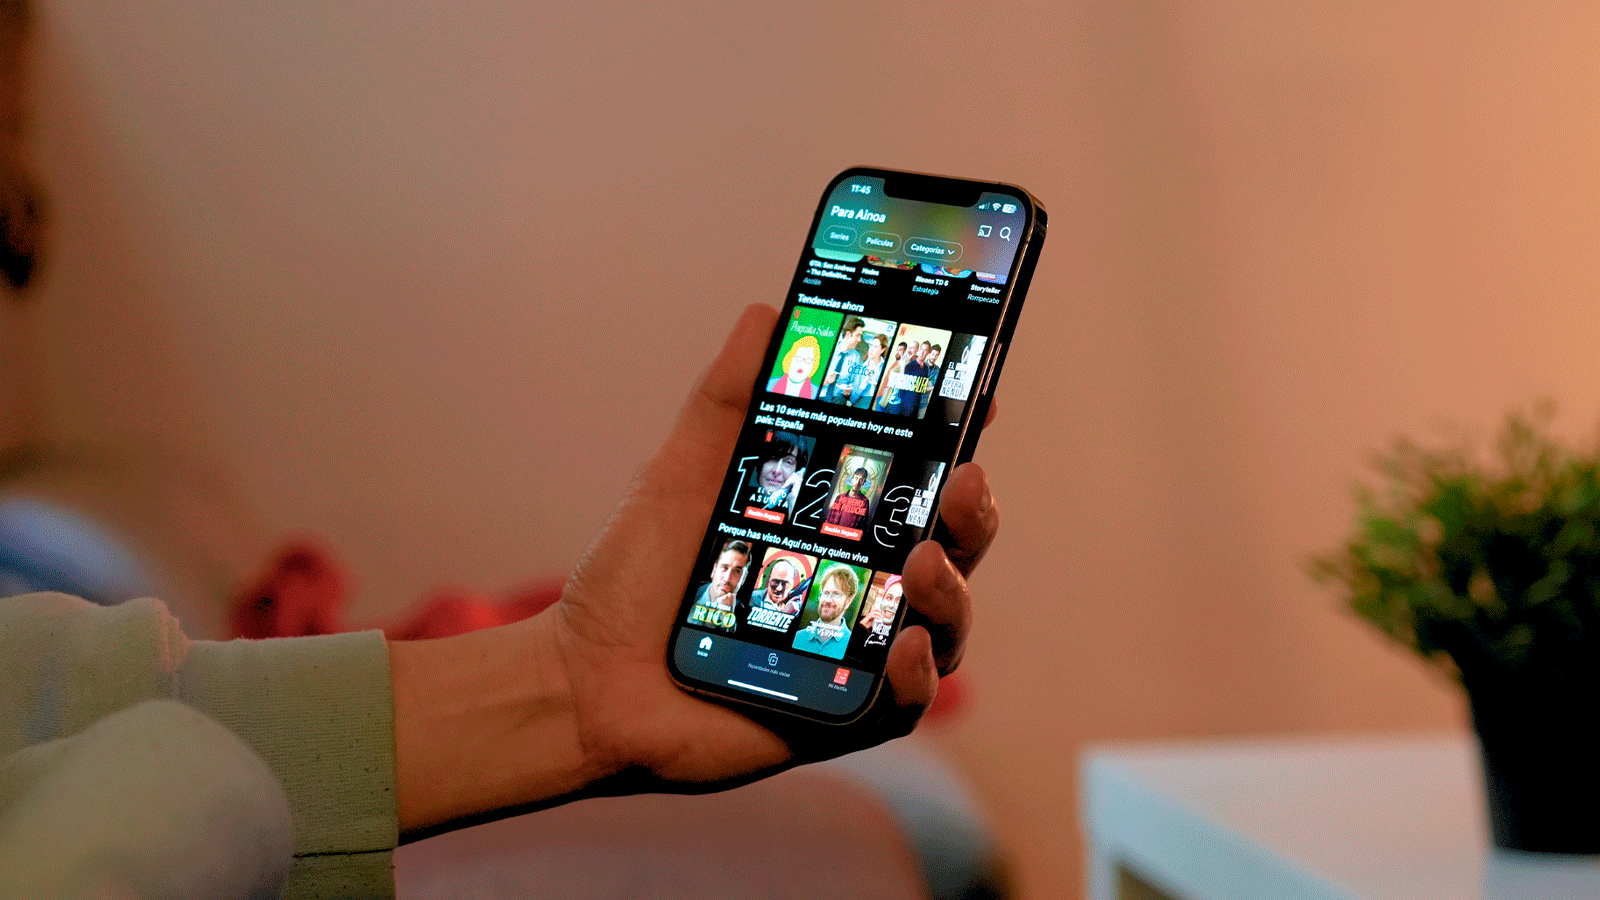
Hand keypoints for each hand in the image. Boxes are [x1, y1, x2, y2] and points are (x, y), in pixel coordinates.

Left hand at [553, 303, 995, 786]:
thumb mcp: (682, 475)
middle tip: (965, 479)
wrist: (585, 678)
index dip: (956, 441)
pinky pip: (907, 698)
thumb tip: (767, 311)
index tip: (978, 397)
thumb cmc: (637, 579)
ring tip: (921, 560)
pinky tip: (904, 648)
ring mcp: (859, 651)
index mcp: (837, 527)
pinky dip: (918, 674)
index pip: (917, 479)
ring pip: (946, 617)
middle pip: (953, 544)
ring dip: (951, 587)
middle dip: (974, 509)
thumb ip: (729, 399)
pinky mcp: (846, 715)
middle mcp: (862, 585)